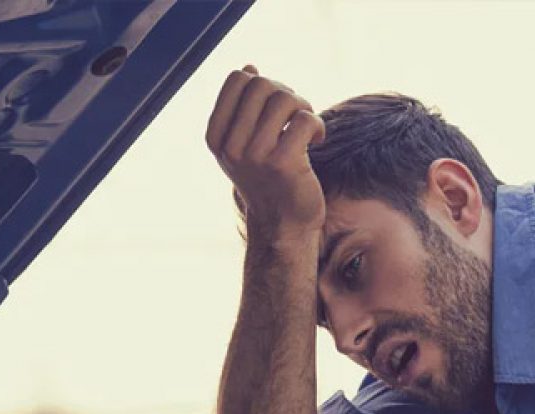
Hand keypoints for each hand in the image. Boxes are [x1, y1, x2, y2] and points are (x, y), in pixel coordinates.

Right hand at [205, 66, 325, 236]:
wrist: (282, 224)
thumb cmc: (269, 179)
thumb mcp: (246, 143)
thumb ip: (243, 108)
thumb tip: (248, 69)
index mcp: (217, 137)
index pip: (236, 79)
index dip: (261, 83)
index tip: (273, 107)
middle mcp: (231, 146)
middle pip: (262, 84)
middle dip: (285, 93)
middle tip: (295, 116)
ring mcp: (255, 155)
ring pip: (285, 98)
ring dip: (303, 107)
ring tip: (306, 127)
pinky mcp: (283, 163)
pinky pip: (305, 120)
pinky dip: (317, 125)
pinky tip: (317, 140)